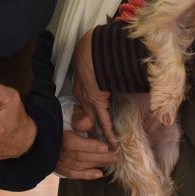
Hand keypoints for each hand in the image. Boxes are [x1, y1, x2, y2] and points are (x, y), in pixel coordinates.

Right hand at [55, 105, 116, 179]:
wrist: (49, 133)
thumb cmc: (63, 122)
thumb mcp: (70, 114)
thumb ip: (79, 117)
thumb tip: (88, 121)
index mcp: (59, 136)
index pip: (73, 143)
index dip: (90, 146)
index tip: (105, 147)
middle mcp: (57, 150)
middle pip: (79, 156)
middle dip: (99, 157)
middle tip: (114, 156)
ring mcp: (58, 160)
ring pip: (77, 166)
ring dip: (95, 165)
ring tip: (110, 162)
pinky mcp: (59, 168)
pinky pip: (72, 174)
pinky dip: (86, 175)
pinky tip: (99, 173)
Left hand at [72, 28, 116, 146]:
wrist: (90, 48)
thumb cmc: (94, 50)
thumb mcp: (93, 61)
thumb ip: (102, 68)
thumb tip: (111, 64)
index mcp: (81, 86)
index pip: (84, 105)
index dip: (88, 115)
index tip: (91, 123)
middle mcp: (82, 95)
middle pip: (86, 116)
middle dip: (91, 130)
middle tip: (95, 142)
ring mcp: (88, 100)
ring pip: (94, 121)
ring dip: (100, 134)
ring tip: (107, 147)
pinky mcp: (97, 102)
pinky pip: (104, 120)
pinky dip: (109, 132)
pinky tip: (113, 142)